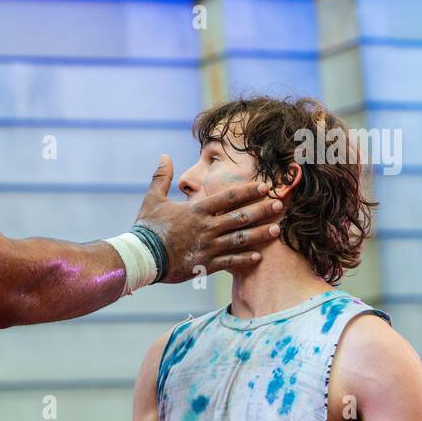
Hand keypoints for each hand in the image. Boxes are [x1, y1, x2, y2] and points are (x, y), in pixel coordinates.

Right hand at [133, 155, 281, 283]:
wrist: (141, 257)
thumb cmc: (147, 228)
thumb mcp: (152, 199)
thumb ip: (162, 177)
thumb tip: (165, 155)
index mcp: (196, 211)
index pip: (228, 197)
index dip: (248, 191)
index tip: (264, 186)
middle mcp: (207, 228)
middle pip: (240, 217)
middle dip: (262, 210)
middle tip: (279, 205)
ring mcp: (208, 247)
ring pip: (240, 239)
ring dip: (260, 234)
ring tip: (276, 229)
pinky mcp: (205, 264)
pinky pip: (230, 261)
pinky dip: (245, 259)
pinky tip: (258, 256)